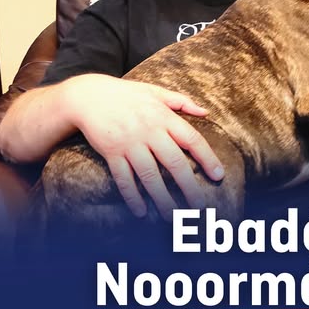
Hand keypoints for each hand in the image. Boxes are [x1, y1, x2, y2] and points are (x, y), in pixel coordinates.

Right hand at [64, 74, 223, 220]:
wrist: (89, 95)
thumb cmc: (128, 95)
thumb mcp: (156, 92)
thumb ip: (182, 102)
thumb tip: (206, 112)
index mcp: (164, 117)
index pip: (192, 139)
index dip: (207, 158)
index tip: (218, 175)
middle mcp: (149, 131)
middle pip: (174, 162)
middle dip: (188, 186)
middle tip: (199, 207)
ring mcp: (129, 143)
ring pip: (149, 175)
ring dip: (162, 198)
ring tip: (173, 217)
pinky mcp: (111, 153)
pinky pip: (123, 178)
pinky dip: (132, 196)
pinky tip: (141, 212)